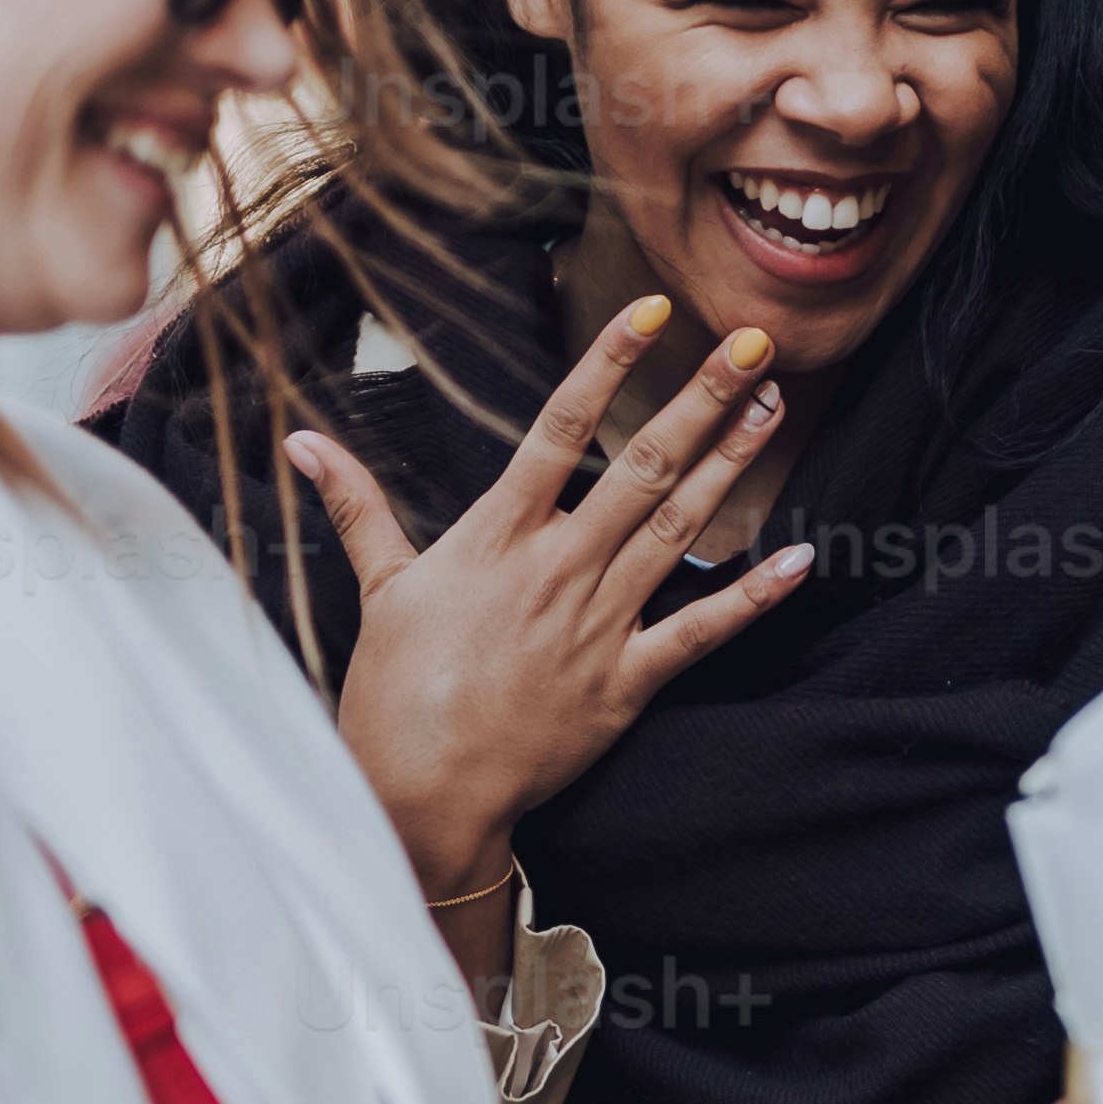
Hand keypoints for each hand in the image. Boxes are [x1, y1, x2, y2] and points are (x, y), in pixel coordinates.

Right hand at [290, 294, 812, 887]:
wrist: (424, 791)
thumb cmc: (395, 692)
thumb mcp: (378, 588)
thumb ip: (356, 505)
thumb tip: (303, 439)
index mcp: (498, 535)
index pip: (560, 427)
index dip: (608, 363)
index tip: (652, 312)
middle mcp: (558, 567)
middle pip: (642, 466)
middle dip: (701, 398)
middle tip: (754, 342)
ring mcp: (598, 624)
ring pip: (679, 530)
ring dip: (730, 465)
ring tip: (772, 407)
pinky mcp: (626, 682)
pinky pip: (701, 632)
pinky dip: (753, 596)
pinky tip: (799, 558)